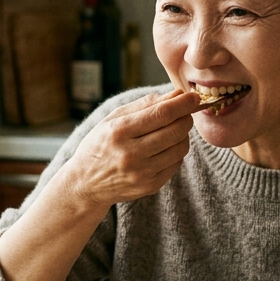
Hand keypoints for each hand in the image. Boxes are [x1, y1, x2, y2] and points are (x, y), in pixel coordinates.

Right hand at [61, 89, 198, 208]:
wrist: (85, 183)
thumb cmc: (100, 144)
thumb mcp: (114, 118)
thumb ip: (145, 104)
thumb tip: (177, 94)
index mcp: (119, 131)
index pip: (161, 114)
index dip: (183, 104)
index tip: (194, 97)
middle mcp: (131, 154)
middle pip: (175, 131)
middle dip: (186, 118)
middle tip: (184, 114)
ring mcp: (142, 173)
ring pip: (180, 148)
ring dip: (183, 135)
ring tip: (172, 131)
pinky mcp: (150, 186)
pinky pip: (176, 164)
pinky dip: (176, 152)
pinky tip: (164, 148)